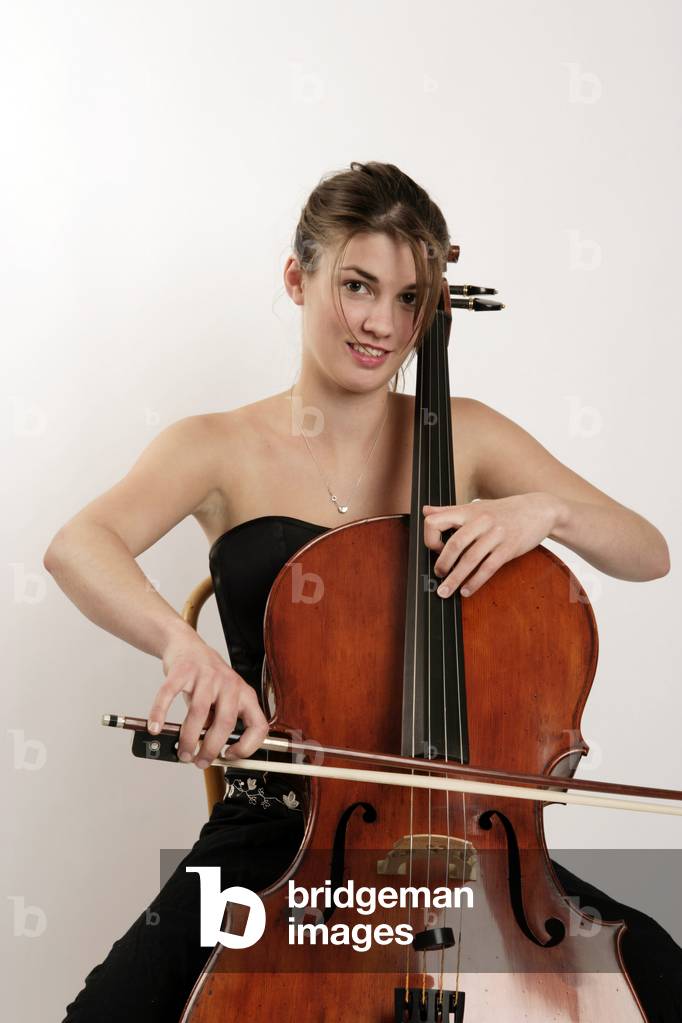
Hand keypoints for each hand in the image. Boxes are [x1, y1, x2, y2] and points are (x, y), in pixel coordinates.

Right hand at [147, 630, 268, 768]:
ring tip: (183, 751)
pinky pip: (170, 694)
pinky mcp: (183, 670)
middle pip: (226, 722)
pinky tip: (156, 727)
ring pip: (199, 712)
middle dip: (211, 748)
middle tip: (199, 761)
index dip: (248, 746)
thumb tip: (207, 750)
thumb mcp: (222, 699)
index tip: (231, 756)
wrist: (187, 645)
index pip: (258, 725)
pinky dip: (160, 713)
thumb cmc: (206, 678)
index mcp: (244, 694)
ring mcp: (207, 675)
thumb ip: (218, 720)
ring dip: (189, 737)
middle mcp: (229, 683)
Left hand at [422, 492, 559, 597]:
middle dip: (442, 564)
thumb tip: (425, 511)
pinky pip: (488, 568)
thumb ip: (449, 510)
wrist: (539, 509)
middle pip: (454, 544)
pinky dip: (475, 582)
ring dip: (455, 579)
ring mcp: (496, 535)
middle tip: (438, 575)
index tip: (435, 549)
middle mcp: (481, 521)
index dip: (430, 538)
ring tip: (445, 591)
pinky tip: (466, 591)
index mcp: (468, 510)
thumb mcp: (476, 507)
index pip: (436, 522)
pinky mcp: (509, 548)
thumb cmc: (504, 510)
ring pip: (470, 559)